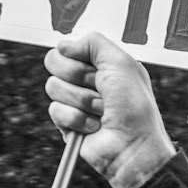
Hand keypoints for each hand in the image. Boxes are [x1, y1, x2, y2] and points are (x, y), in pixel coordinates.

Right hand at [44, 31, 177, 187]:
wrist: (134, 145)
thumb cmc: (134, 107)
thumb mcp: (122, 62)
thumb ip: (93, 42)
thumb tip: (64, 46)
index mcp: (100, 64)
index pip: (66, 48)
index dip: (79, 58)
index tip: (99, 71)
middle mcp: (87, 81)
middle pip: (53, 63)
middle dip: (79, 78)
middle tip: (101, 91)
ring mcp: (76, 102)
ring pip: (53, 87)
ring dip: (82, 100)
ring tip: (102, 112)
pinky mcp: (68, 123)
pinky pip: (55, 111)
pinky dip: (77, 119)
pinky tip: (94, 126)